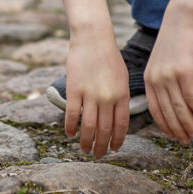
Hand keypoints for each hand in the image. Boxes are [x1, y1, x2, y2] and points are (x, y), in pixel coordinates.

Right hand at [64, 34, 129, 157]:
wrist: (93, 38)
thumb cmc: (109, 57)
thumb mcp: (122, 78)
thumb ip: (121, 99)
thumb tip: (118, 121)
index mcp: (122, 95)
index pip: (121, 126)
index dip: (117, 140)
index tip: (113, 149)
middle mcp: (107, 98)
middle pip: (104, 130)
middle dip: (101, 146)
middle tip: (98, 155)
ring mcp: (90, 95)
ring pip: (88, 127)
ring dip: (86, 142)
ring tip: (85, 149)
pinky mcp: (74, 90)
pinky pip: (72, 115)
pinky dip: (70, 128)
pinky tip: (70, 134)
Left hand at [144, 7, 192, 144]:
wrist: (181, 18)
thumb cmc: (175, 40)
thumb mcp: (162, 61)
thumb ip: (163, 80)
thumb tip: (172, 101)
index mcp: (149, 79)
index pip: (154, 110)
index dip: (164, 126)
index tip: (173, 136)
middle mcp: (157, 80)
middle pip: (167, 113)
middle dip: (177, 130)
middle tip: (187, 141)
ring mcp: (170, 76)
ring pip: (179, 108)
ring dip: (188, 124)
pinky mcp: (184, 71)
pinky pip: (191, 97)